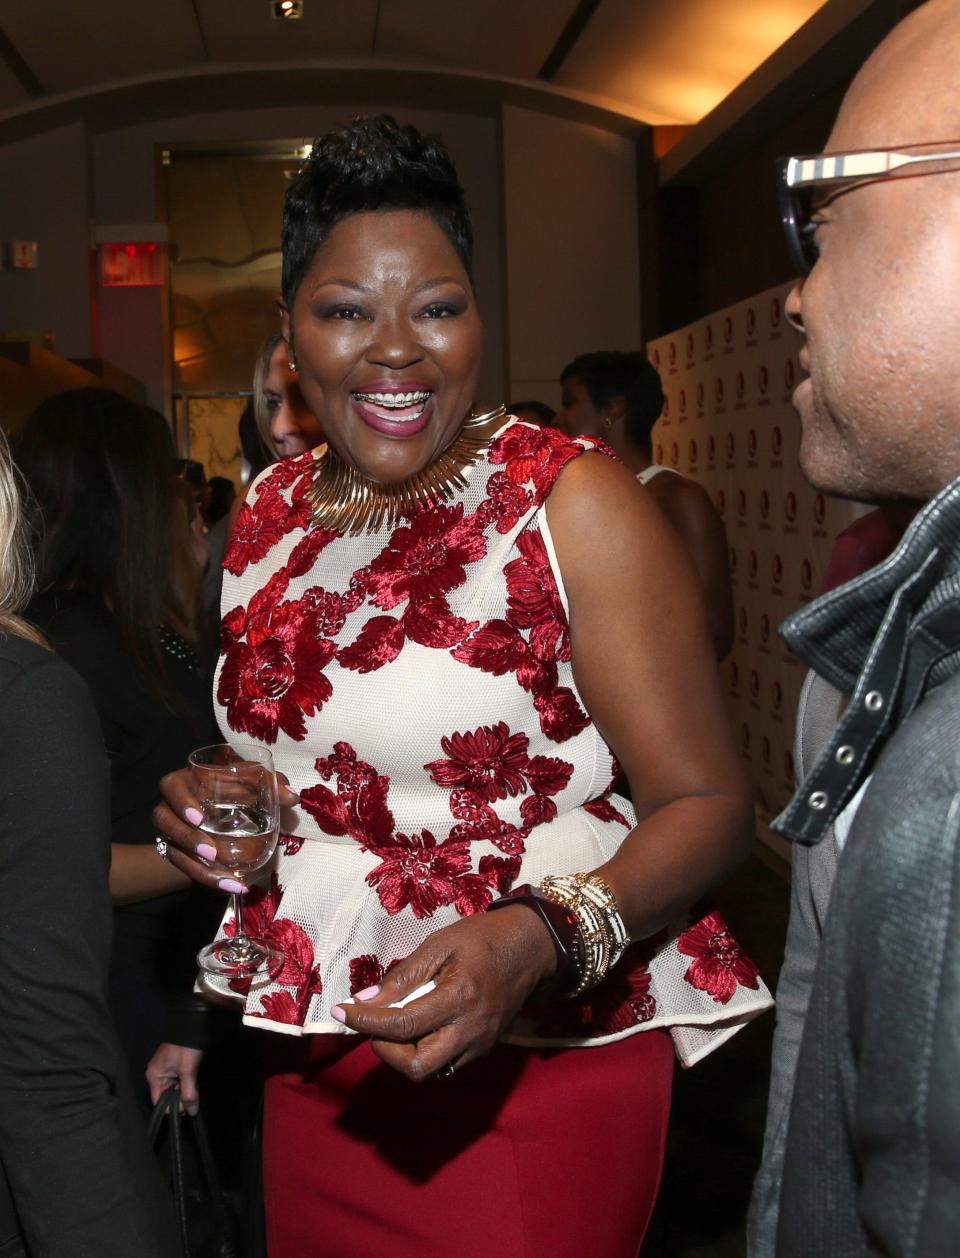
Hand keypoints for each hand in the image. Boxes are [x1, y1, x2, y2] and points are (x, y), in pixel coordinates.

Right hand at [146, 1043, 204, 1115]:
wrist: (192, 1025)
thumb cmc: (186, 1046)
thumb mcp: (188, 1071)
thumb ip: (189, 1092)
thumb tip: (192, 1111)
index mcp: (154, 1076)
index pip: (159, 1103)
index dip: (173, 1108)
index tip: (187, 1106)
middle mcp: (157, 1075)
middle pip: (167, 1097)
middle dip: (181, 1098)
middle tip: (192, 1090)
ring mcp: (165, 1071)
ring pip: (174, 1090)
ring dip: (185, 1090)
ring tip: (193, 1081)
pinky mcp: (174, 1068)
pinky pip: (179, 1082)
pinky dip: (186, 1083)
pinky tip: (193, 1078)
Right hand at [152, 766, 299, 893]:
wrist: (227, 809)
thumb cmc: (238, 788)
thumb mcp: (254, 782)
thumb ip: (273, 784)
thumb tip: (293, 797)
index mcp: (188, 782)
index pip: (171, 786)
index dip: (180, 802)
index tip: (199, 819)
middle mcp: (173, 806)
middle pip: (165, 822)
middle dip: (187, 839)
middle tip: (210, 853)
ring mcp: (174, 831)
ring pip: (174, 850)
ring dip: (197, 867)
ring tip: (224, 878)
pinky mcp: (180, 853)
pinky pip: (187, 869)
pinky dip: (209, 879)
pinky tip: (232, 887)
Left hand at [333, 905, 555, 1081]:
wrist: (530, 947)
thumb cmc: (482, 938)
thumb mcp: (439, 944)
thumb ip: (403, 975)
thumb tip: (365, 1000)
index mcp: (459, 996)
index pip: (402, 1025)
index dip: (366, 1021)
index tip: (343, 1010)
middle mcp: (471, 1029)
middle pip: (416, 1067)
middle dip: (384, 1050)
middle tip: (373, 1023)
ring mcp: (480, 1044)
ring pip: (431, 1072)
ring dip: (403, 1054)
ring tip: (394, 1024)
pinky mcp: (484, 1049)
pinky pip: (446, 1064)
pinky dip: (424, 1052)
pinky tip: (418, 1028)